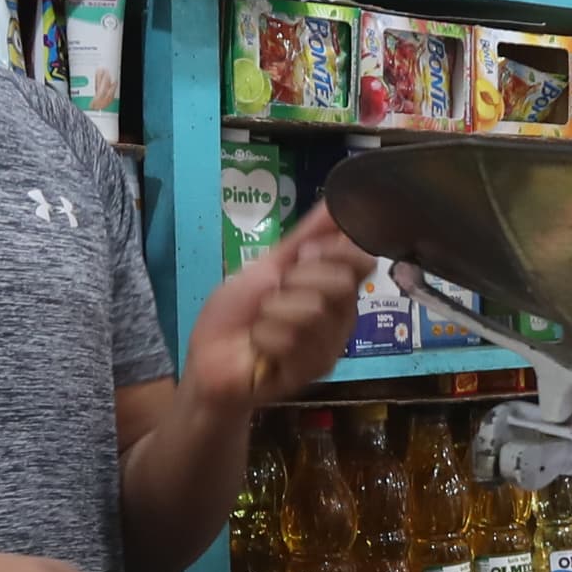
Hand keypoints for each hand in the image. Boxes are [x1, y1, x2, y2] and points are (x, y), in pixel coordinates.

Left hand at [188, 206, 373, 410]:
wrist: (210, 358)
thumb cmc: (238, 312)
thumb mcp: (268, 264)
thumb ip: (307, 235)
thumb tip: (336, 200)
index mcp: (335, 288)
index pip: (362, 261)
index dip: (333, 253)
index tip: (304, 256)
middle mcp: (341, 316)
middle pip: (341, 283)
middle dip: (296, 282)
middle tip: (273, 294)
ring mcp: (331, 345)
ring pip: (315, 311)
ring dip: (274, 311)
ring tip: (261, 322)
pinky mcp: (314, 370)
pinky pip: (296, 341)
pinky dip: (266, 336)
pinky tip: (258, 346)